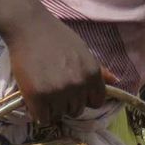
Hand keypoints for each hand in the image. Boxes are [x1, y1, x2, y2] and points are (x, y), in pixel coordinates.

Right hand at [2, 8, 106, 124]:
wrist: (30, 28)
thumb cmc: (58, 37)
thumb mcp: (84, 52)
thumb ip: (98, 70)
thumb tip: (115, 81)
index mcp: (92, 74)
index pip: (96, 102)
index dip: (84, 99)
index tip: (74, 93)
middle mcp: (78, 85)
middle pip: (76, 110)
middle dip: (67, 103)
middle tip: (55, 90)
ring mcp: (58, 91)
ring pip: (59, 115)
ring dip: (52, 108)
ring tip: (45, 93)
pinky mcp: (37, 96)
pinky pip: (42, 117)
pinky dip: (39, 113)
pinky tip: (35, 102)